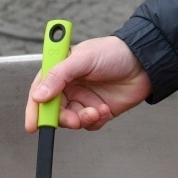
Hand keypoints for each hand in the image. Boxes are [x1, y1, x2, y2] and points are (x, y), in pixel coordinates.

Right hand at [26, 36, 151, 131]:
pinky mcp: (98, 110)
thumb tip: (39, 95)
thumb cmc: (114, 52)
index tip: (33, 124)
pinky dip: (95, 120)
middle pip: (54, 110)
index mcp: (61, 71)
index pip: (40, 91)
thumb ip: (59, 75)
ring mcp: (84, 99)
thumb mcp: (84, 58)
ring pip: (71, 119)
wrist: (145, 62)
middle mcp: (70, 86)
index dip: (34, 109)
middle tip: (73, 120)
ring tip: (96, 111)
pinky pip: (89, 124)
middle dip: (61, 118)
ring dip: (81, 119)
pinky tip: (105, 109)